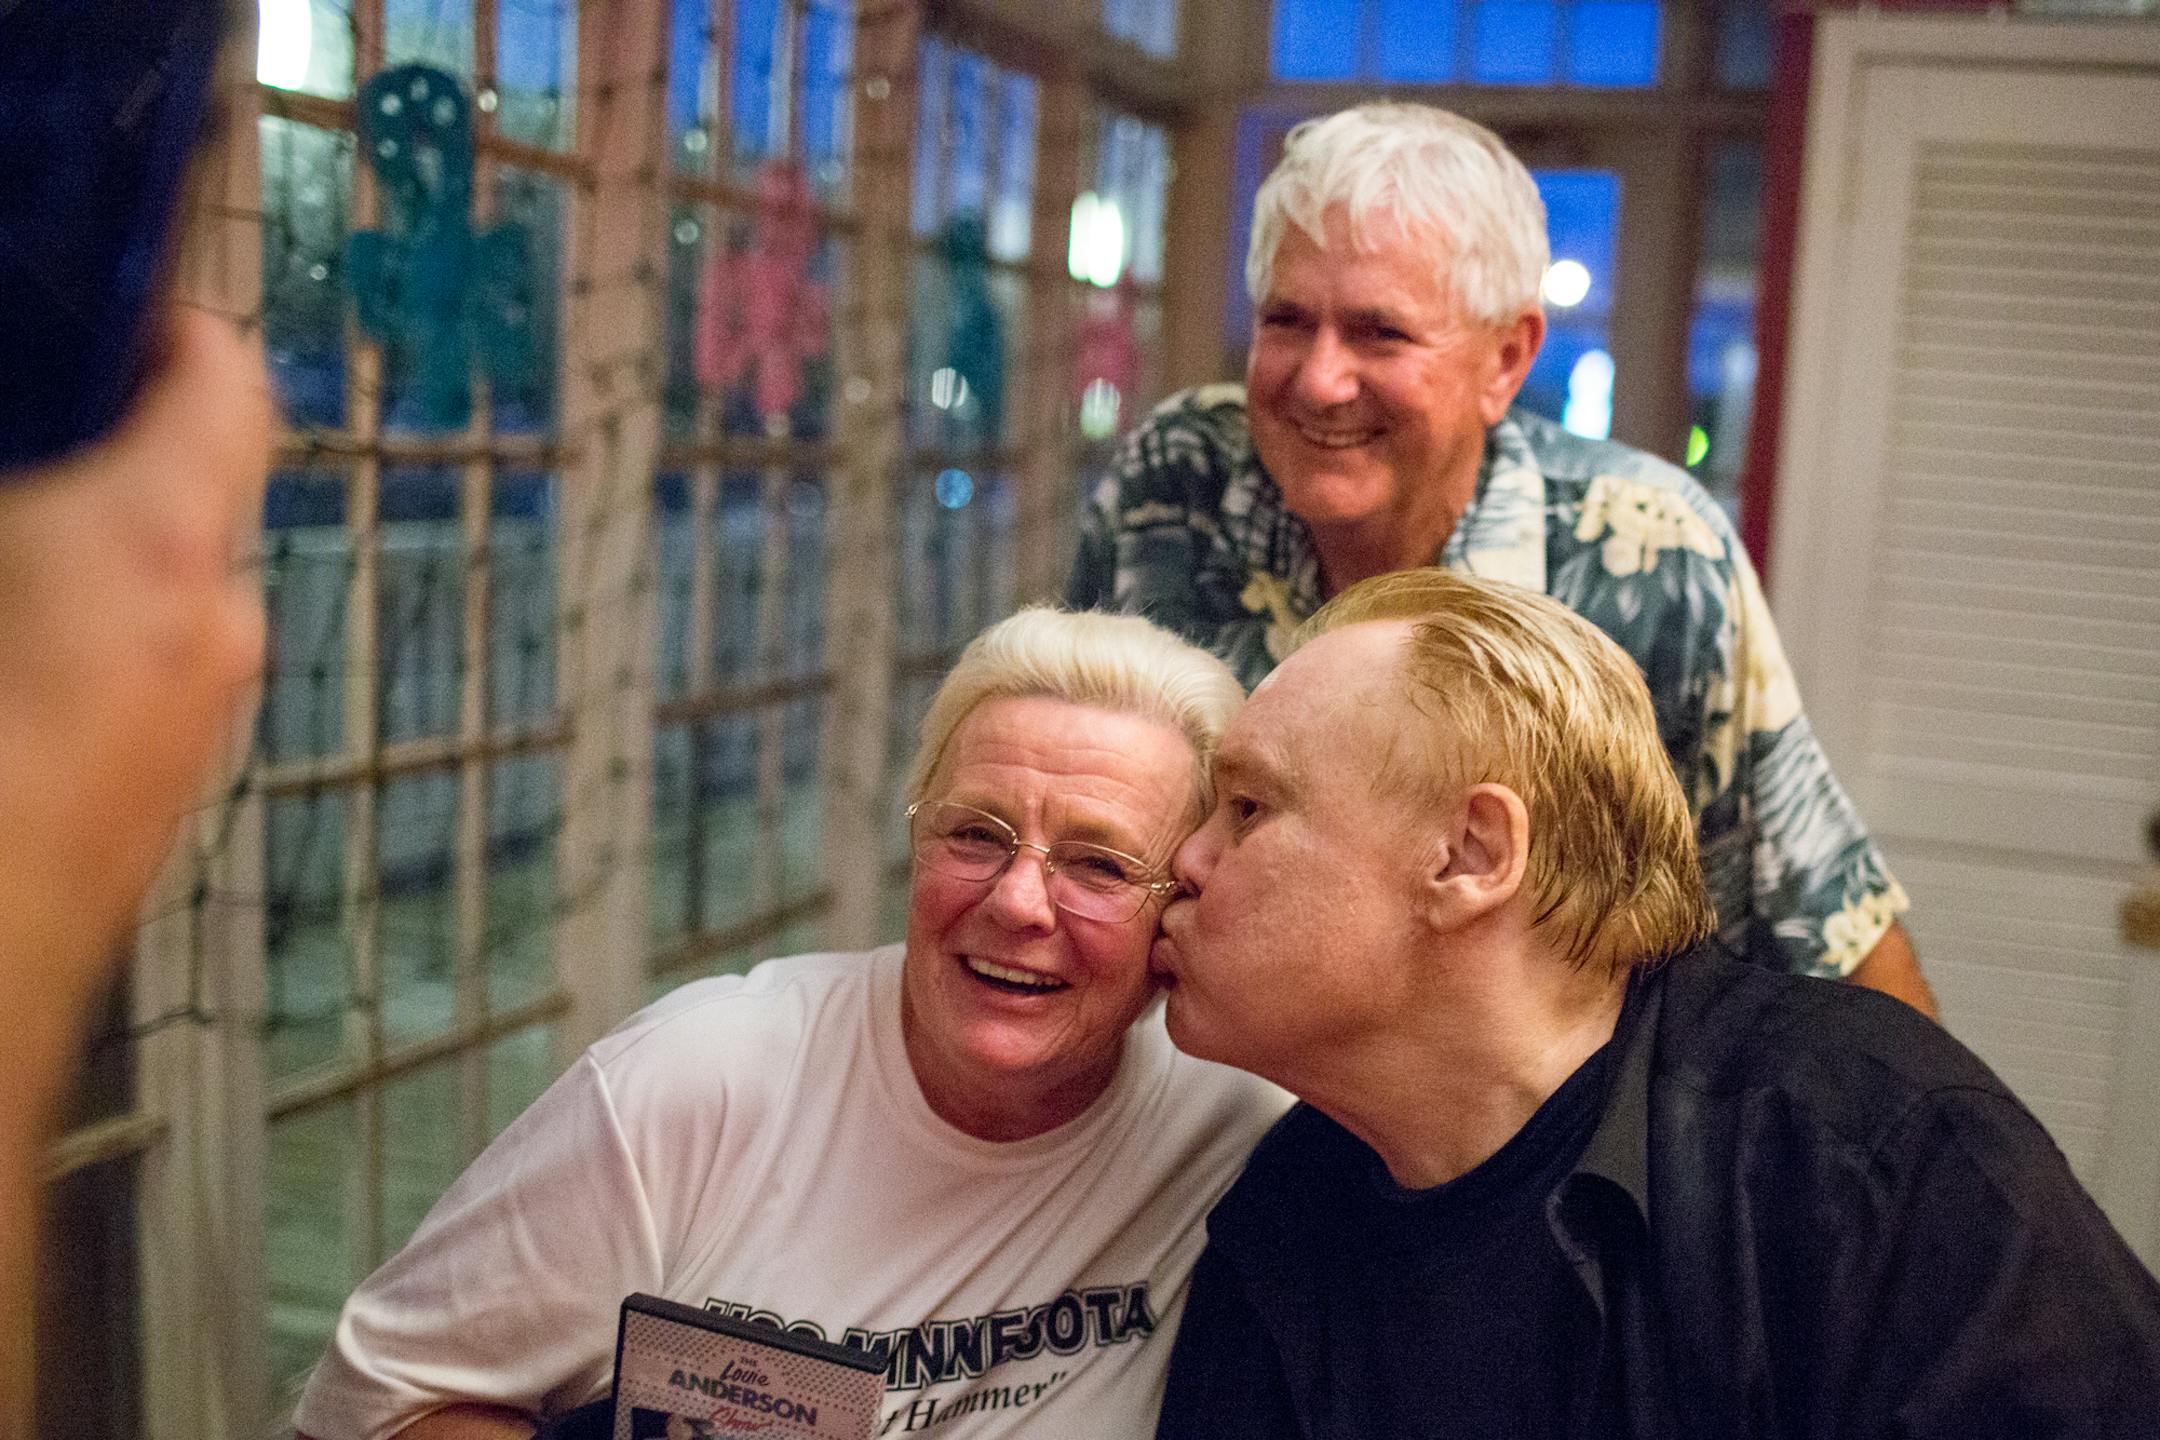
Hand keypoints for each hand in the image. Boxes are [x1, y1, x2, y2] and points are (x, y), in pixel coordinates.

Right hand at [0, 305, 271, 1026]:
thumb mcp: (15, 547)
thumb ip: (33, 483)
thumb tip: (39, 496)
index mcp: (158, 539)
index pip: (221, 383)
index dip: (170, 331)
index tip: (112, 308)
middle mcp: (213, 625)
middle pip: (180, 492)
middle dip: (90, 460)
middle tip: (28, 454)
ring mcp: (196, 722)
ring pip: (151, 592)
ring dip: (79, 561)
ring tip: (11, 566)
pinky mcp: (156, 797)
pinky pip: (129, 675)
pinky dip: (73, 645)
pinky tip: (8, 670)